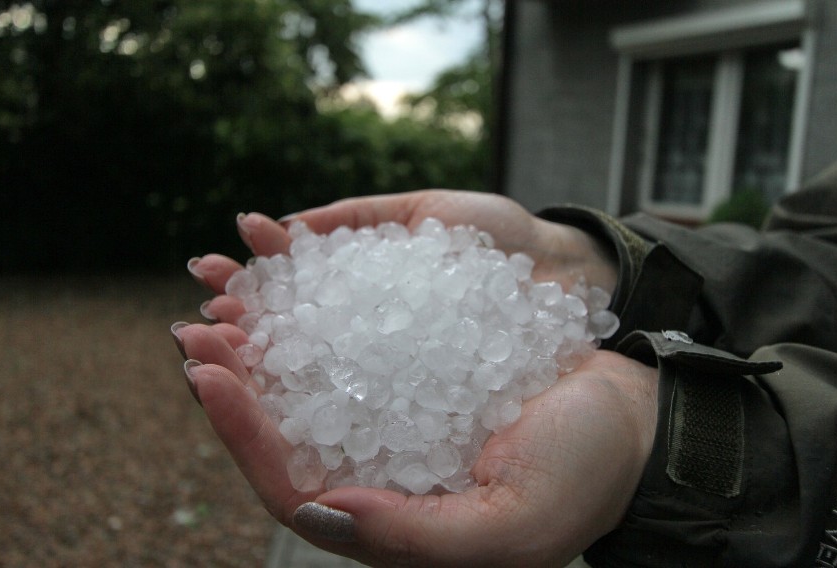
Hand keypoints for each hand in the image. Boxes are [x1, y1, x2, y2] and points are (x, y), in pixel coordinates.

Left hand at [176, 189, 649, 565]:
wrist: (637, 410)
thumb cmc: (587, 470)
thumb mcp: (512, 523)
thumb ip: (414, 534)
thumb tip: (317, 510)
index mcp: (394, 513)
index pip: (294, 486)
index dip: (244, 435)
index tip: (208, 374)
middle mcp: (385, 461)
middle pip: (290, 427)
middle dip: (239, 377)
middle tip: (198, 323)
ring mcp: (401, 407)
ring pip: (315, 374)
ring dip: (267, 332)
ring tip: (227, 285)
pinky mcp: (421, 359)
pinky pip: (357, 330)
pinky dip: (320, 297)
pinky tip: (292, 261)